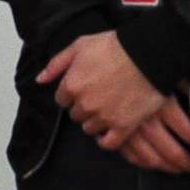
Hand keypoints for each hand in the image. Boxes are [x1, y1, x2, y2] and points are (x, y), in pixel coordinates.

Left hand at [38, 31, 189, 172]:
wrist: (149, 55)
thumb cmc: (115, 46)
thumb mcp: (80, 46)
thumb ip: (56, 64)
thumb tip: (40, 80)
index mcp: (72, 85)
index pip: (62, 99)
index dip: (72, 93)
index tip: (84, 88)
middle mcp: (85, 104)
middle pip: (75, 114)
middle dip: (83, 106)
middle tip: (98, 96)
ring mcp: (104, 117)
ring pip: (89, 128)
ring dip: (95, 121)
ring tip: (107, 109)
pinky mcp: (124, 126)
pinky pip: (108, 143)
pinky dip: (106, 140)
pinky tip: (109, 131)